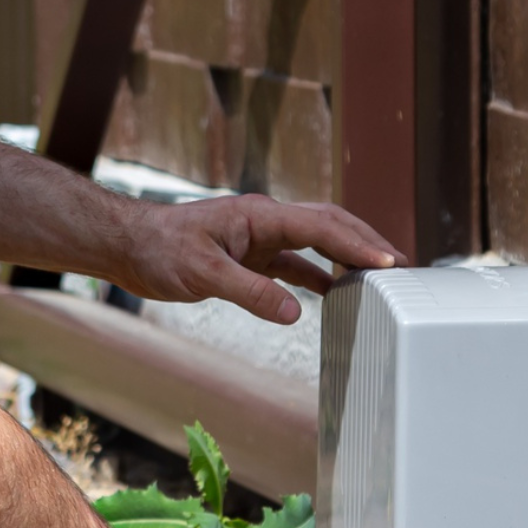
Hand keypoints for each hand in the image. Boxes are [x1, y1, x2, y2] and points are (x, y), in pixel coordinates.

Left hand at [110, 193, 405, 325]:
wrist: (126, 246)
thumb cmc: (158, 250)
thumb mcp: (203, 274)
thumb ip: (250, 292)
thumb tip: (296, 312)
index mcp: (259, 216)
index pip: (321, 227)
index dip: (358, 245)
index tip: (389, 262)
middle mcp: (264, 222)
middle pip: (328, 227)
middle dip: (365, 244)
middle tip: (401, 266)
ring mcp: (257, 238)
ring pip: (314, 245)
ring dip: (345, 259)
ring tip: (379, 279)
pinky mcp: (246, 256)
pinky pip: (292, 264)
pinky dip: (315, 276)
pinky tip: (332, 292)